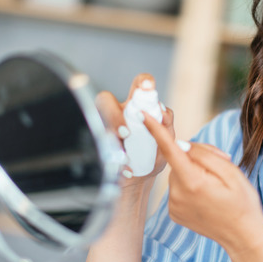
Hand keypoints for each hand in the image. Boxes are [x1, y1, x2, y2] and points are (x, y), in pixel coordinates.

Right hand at [95, 74, 174, 189]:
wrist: (140, 180)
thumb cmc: (152, 156)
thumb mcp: (165, 141)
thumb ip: (166, 126)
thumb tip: (162, 113)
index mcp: (137, 106)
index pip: (139, 85)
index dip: (143, 81)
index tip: (148, 86)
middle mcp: (118, 112)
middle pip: (105, 100)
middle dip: (113, 115)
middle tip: (126, 133)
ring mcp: (105, 127)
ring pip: (96, 122)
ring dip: (108, 138)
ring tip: (124, 156)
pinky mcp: (97, 145)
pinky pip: (96, 145)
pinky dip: (112, 160)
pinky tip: (125, 170)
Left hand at [143, 115, 262, 253]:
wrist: (243, 237)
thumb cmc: (242, 203)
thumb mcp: (231, 172)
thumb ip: (204, 155)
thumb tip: (182, 145)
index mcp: (193, 182)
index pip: (170, 150)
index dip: (156, 131)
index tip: (143, 116)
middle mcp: (178, 195)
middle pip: (179, 161)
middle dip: (197, 157)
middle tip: (223, 164)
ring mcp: (174, 206)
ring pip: (179, 174)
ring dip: (193, 172)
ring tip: (216, 185)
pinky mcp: (174, 213)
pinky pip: (178, 188)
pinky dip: (189, 186)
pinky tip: (206, 196)